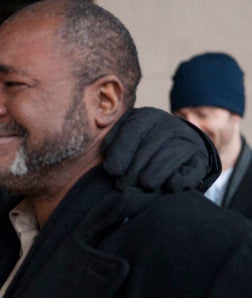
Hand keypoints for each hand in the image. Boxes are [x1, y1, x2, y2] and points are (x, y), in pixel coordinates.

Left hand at [102, 107, 219, 191]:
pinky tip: (168, 187)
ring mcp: (187, 141)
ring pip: (169, 156)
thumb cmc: (140, 147)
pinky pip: (189, 171)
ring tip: (143, 186)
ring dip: (153, 175)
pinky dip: (178, 181)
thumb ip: (113, 140)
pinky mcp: (200, 160)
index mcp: (147, 116)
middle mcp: (169, 124)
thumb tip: (104, 145)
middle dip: (133, 169)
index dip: (121, 151)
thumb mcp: (124, 137)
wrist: (177, 150)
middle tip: (122, 186)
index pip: (133, 130)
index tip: (112, 171)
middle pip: (150, 146)